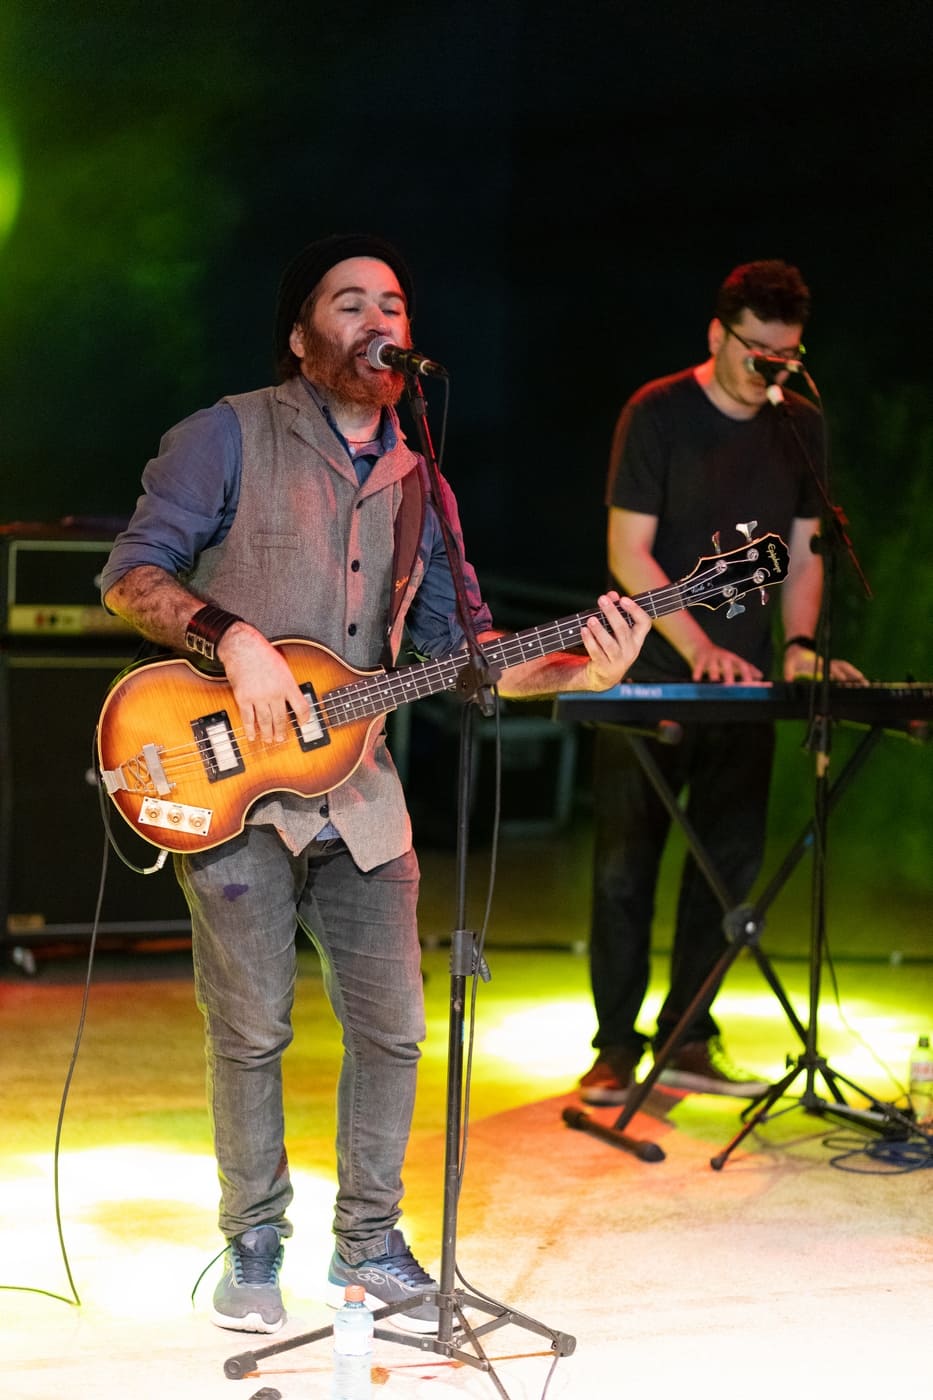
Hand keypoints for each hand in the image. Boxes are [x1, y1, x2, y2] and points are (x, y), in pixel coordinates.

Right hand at [217, 623, 311, 743]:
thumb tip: (290, 696)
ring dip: (267, 733)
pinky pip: (248, 718)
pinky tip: (251, 735)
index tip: (303, 723)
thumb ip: (287, 682)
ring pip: (265, 721)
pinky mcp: (244, 698)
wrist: (242, 646)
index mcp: (287, 684)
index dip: (304, 718)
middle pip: (281, 718)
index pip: (301, 706)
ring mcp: (259, 697)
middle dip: (282, 731)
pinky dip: (250, 729)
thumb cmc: (262, 652)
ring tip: (269, 740)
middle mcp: (275, 692)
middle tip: (281, 738)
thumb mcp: (282, 665)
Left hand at [579, 592, 651, 689]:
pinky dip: (589, 641)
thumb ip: (615, 611)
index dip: (636, 610)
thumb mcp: (617, 631)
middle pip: (623, 630)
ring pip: (609, 644)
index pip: (645, 623)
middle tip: (602, 599)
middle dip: (612, 613)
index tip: (624, 599)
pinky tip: (584, 630)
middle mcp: (630, 650)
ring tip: (591, 619)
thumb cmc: (613, 646)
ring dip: (600, 630)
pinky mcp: (604, 666)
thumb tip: (611, 594)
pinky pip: (596, 653)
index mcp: (637, 639)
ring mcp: (618, 660)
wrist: (606, 676)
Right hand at [687, 638, 761, 683]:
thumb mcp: (734, 662)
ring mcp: (711, 657)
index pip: (743, 665)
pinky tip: (697, 680)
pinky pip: (698, 666)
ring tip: (715, 681)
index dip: (747, 674)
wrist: (699, 646)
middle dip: (729, 674)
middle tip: (731, 686)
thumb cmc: (720, 658)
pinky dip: (697, 673)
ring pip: (713, 665)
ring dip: (714, 673)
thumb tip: (761, 676)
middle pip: (728, 665)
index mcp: (733, 659)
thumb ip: (746, 669)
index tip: (750, 685)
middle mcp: (723, 657)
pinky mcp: (700, 659)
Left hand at [783, 643, 867, 684]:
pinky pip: (845, 669)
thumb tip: (788, 681)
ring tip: (866, 683)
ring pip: (846, 668)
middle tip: (863, 683)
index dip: (837, 674)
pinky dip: (853, 674)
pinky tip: (860, 681)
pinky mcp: (831, 665)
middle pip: (843, 668)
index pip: (830, 669)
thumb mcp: (789, 664)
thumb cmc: (793, 658)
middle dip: (853, 675)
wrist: (797, 648)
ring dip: (856, 674)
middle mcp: (826, 663)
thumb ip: (788, 672)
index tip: (843, 680)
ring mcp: (830, 664)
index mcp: (817, 663)